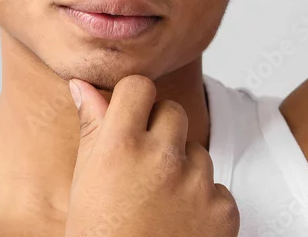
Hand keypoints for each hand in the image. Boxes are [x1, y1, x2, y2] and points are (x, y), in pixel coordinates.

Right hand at [65, 75, 239, 236]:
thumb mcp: (85, 182)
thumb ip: (92, 128)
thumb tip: (83, 86)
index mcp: (119, 145)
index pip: (138, 86)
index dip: (134, 100)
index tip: (129, 116)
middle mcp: (160, 157)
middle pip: (172, 112)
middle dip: (160, 131)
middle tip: (142, 164)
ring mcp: (196, 184)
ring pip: (198, 151)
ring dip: (183, 168)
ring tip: (159, 202)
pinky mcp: (224, 210)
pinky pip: (217, 187)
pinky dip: (204, 202)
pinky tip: (180, 223)